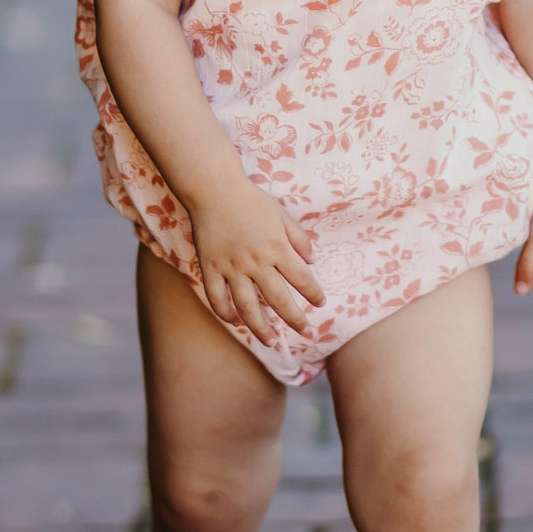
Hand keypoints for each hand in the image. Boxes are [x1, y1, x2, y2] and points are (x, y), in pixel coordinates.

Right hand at [189, 181, 324, 348]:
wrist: (214, 189)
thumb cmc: (251, 200)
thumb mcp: (282, 215)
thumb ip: (299, 239)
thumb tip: (313, 261)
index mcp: (277, 248)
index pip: (302, 279)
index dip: (313, 293)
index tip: (320, 303)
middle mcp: (256, 262)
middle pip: (278, 300)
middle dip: (294, 318)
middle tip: (304, 331)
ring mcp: (232, 268)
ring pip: (247, 307)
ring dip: (260, 328)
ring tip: (271, 341)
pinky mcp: (211, 268)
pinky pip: (217, 298)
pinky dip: (226, 314)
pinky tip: (236, 322)